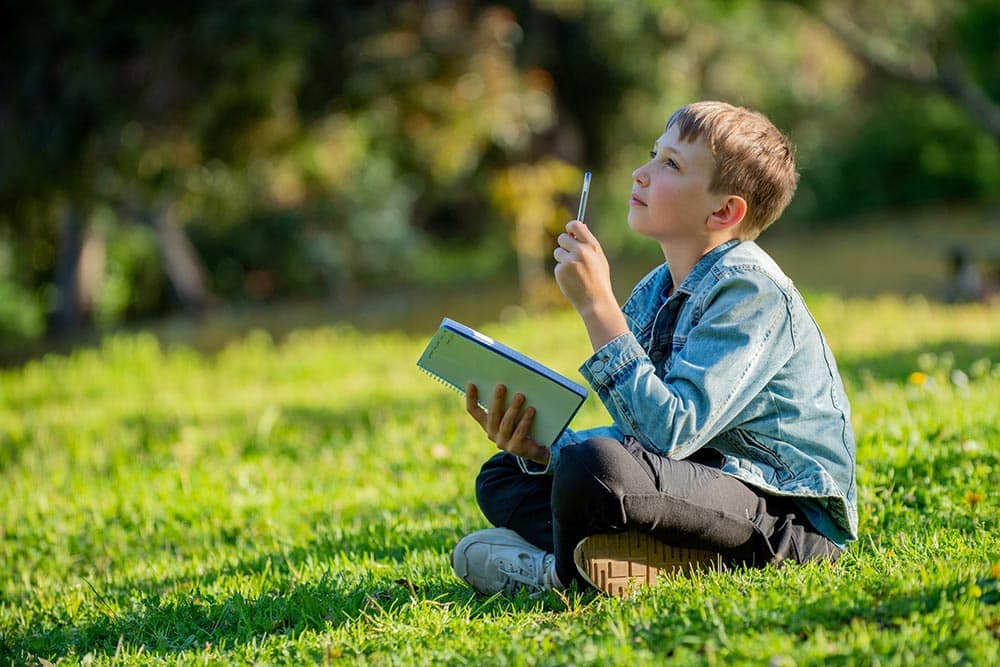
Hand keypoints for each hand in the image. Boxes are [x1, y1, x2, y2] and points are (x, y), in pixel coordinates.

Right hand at [466, 383, 549, 465]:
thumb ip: (507, 402)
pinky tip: (531, 410)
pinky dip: (525, 420)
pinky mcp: (515, 448)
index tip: (471, 384)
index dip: (471, 398)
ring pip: (506, 423)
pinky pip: (520, 432)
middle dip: (497, 400)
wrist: (535, 449)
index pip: (474, 411)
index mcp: (488, 424)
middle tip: (501, 386)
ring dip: (513, 408)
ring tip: (520, 396)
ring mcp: (503, 442)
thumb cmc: (522, 426)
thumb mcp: (512, 414)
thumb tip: (509, 382)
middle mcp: (492, 434)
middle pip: (492, 415)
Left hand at [553, 220, 628, 349]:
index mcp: (592, 246)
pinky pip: (558, 266)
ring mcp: (569, 261)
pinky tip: (572, 281)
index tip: (569, 231)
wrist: (595, 301)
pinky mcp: (561, 270)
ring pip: (558, 252)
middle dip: (564, 245)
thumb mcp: (599, 259)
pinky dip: (562, 273)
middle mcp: (580, 251)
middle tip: (570, 255)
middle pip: (562, 238)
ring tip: (574, 272)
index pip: (576, 225)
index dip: (570, 227)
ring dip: (562, 260)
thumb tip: (580, 227)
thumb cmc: (599, 280)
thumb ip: (589, 244)